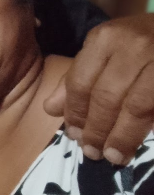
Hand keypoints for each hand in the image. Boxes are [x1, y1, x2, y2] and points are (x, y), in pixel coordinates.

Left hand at [44, 15, 153, 163]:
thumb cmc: (141, 41)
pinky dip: (144, 130)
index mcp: (105, 38)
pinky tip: (135, 145)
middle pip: (106, 97)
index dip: (76, 114)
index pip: (80, 82)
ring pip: (134, 107)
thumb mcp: (106, 49)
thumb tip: (51, 108)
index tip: (75, 136)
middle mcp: (131, 46)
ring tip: (113, 156)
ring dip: (121, 137)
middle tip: (92, 153)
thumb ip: (78, 76)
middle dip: (97, 130)